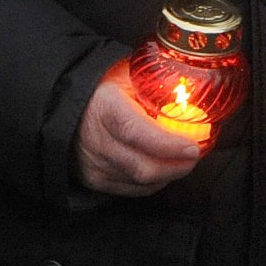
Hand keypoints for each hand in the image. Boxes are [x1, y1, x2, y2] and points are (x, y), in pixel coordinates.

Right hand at [75, 59, 202, 196]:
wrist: (68, 107)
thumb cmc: (105, 89)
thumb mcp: (129, 76)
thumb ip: (159, 85)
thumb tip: (196, 89)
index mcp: (106, 107)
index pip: (136, 132)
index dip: (168, 144)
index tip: (192, 147)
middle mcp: (97, 139)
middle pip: (142, 166)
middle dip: (177, 166)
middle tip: (195, 155)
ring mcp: (95, 164)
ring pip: (141, 182)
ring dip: (168, 174)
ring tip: (182, 159)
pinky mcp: (96, 180)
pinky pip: (134, 190)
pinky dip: (155, 181)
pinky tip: (163, 167)